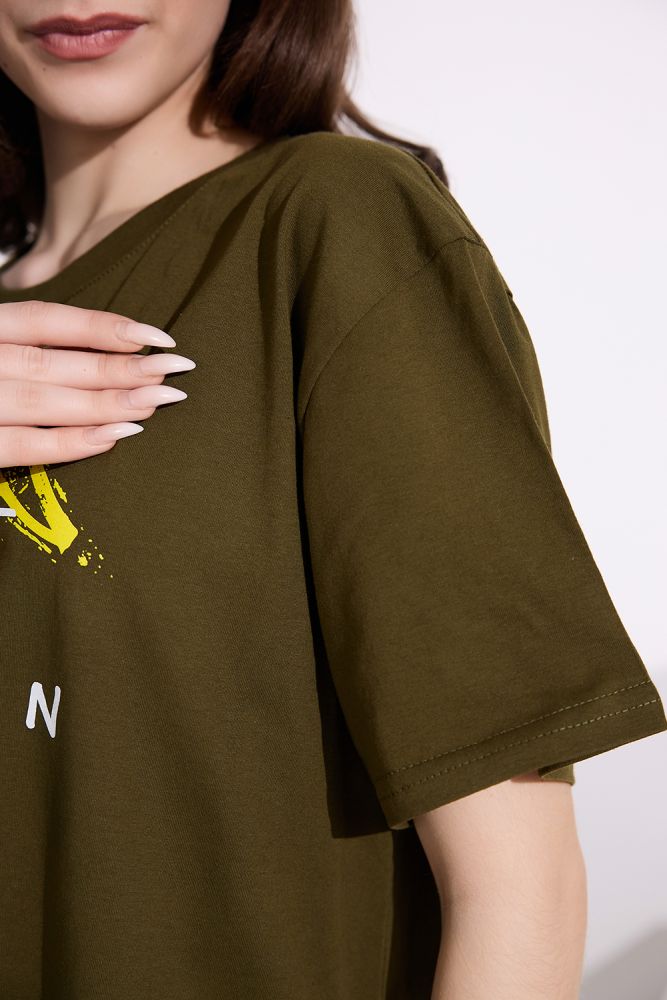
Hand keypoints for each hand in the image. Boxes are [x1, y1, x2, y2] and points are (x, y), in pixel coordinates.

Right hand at [0, 300, 193, 467]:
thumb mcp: (1, 348)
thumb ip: (33, 345)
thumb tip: (115, 346)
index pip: (45, 320)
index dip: (102, 326)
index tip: (158, 337)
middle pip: (52, 363)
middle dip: (119, 368)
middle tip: (173, 369)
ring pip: (43, 402)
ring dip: (105, 403)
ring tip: (155, 401)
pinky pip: (23, 446)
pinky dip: (70, 442)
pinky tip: (115, 436)